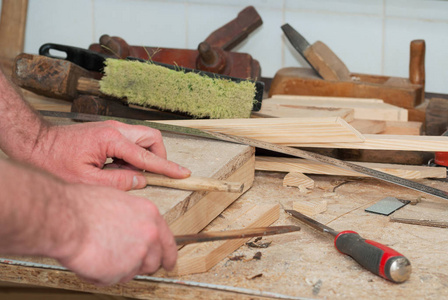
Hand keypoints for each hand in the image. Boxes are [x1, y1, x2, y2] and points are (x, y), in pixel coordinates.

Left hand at [26, 120, 190, 189]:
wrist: (35, 144)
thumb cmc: (54, 161)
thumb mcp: (87, 181)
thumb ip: (119, 182)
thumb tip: (141, 180)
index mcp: (112, 140)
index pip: (148, 156)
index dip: (167, 168)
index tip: (183, 173)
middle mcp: (115, 130)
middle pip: (152, 139)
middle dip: (158, 157)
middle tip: (151, 175)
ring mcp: (111, 129)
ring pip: (142, 140)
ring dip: (143, 157)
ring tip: (126, 174)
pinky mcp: (107, 132)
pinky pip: (130, 142)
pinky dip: (131, 156)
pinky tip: (116, 169)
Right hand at [57, 183, 177, 284]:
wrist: (66, 219)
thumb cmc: (83, 206)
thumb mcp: (118, 200)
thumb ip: (132, 216)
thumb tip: (132, 225)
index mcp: (150, 215)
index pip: (168, 241)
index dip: (168, 255)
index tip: (168, 263)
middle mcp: (148, 235)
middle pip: (153, 261)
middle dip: (140, 265)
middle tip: (124, 261)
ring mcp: (136, 255)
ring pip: (131, 272)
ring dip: (118, 269)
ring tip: (99, 253)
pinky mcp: (119, 272)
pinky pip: (111, 280)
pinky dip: (99, 275)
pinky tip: (89, 259)